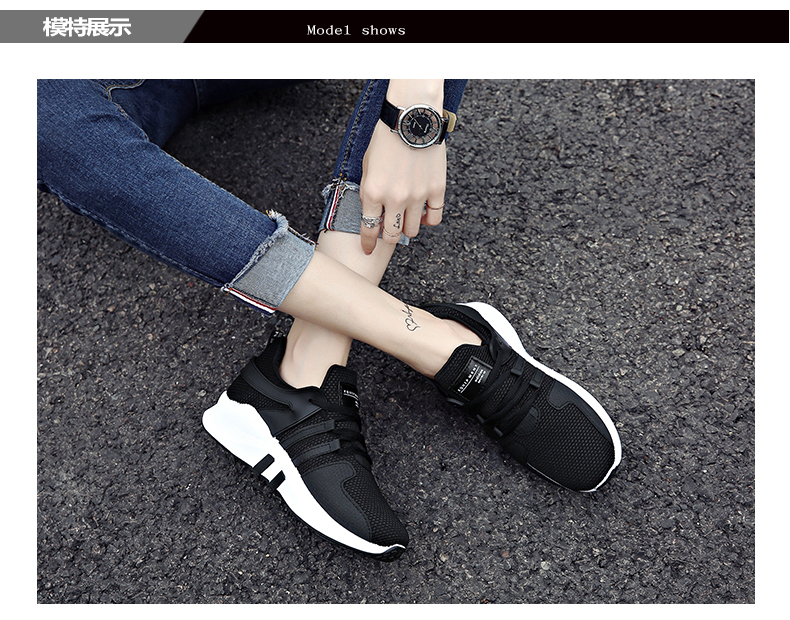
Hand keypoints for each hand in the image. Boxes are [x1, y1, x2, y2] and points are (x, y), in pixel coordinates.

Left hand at [359, 80, 446, 254]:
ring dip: (407, 228)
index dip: (368, 243)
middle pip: (392, 235)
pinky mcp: (437, 190)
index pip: (368, 229)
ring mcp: (417, 196)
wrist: (412, 117)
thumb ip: (369, 190)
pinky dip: (427, 220)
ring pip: (412, 230)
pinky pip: (434, 218)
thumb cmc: (387, 136)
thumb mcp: (367, 164)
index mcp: (372, 192)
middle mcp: (394, 199)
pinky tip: (423, 214)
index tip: (368, 248)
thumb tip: (373, 210)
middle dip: (388, 238)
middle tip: (388, 234)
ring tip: (405, 219)